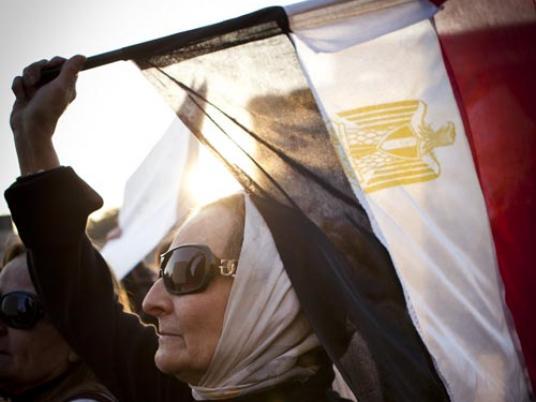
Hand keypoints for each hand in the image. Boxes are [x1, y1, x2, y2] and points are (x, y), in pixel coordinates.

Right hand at [10, 55, 84, 174]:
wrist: (28, 128)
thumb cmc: (47, 110)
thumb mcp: (61, 88)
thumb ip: (70, 71)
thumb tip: (82, 57)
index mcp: (66, 85)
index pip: (62, 64)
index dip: (55, 62)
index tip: (51, 66)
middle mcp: (53, 86)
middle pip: (43, 65)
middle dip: (36, 69)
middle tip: (34, 81)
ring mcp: (39, 89)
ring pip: (29, 70)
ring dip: (26, 79)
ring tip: (28, 91)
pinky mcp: (26, 92)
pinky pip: (19, 80)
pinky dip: (18, 87)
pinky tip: (22, 98)